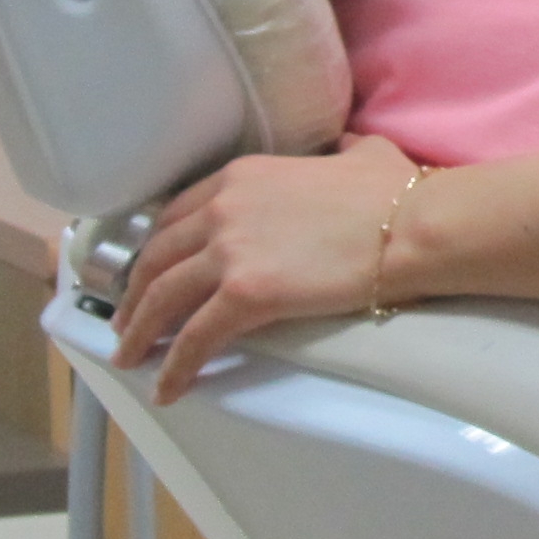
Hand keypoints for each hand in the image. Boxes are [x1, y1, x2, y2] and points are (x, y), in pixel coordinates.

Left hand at [112, 134, 425, 400]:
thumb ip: (339, 152)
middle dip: (135, 291)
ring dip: (138, 331)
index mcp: (241, 176)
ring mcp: (229, 252)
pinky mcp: (244, 295)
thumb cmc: (396, 194)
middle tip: (127, 318)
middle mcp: (222, 209)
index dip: (156, 247)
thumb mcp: (360, 156)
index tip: (150, 270)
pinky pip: (194, 337)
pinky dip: (174, 366)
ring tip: (130, 356)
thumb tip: (345, 150)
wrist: (411, 227)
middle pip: (158, 256)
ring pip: (162, 297)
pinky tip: (167, 388)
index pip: (177, 214)